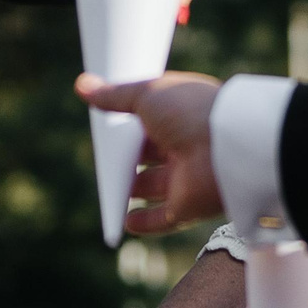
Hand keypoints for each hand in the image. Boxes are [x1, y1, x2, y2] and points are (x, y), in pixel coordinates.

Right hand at [74, 71, 221, 232]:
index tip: (108, 125)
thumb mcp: (147, 95)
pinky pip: (163, 218)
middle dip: (132, 157)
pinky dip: (145, 222)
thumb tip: (82, 84)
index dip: (131, 124)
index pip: (152, 121)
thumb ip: (115, 95)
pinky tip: (126, 223)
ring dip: (135, 189)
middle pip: (153, 154)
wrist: (225, 148)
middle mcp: (185, 145)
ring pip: (156, 187)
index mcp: (180, 114)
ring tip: (112, 189)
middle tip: (106, 158)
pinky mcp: (187, 207)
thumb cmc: (189, 111)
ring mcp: (187, 178)